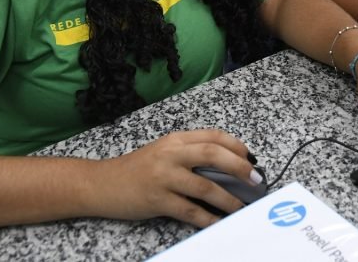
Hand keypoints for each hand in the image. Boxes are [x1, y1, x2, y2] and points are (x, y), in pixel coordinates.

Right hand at [93, 129, 258, 227]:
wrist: (102, 184)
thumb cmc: (136, 169)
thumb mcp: (164, 151)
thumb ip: (190, 153)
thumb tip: (227, 166)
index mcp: (176, 139)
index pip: (213, 136)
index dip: (236, 146)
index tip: (251, 158)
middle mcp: (171, 154)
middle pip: (213, 155)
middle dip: (239, 167)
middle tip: (255, 179)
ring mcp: (164, 177)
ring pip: (205, 186)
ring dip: (228, 198)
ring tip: (241, 206)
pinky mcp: (157, 200)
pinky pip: (189, 210)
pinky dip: (207, 218)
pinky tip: (218, 221)